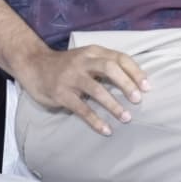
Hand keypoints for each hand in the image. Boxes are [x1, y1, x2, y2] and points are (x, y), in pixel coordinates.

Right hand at [15, 45, 149, 136]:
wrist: (33, 65)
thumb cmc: (67, 64)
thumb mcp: (86, 57)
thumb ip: (105, 64)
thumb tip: (133, 81)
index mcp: (93, 52)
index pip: (120, 58)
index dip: (135, 72)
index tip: (147, 86)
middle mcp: (83, 62)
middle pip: (110, 69)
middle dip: (127, 84)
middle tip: (138, 100)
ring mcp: (71, 78)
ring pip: (97, 90)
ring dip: (113, 105)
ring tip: (126, 117)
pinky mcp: (61, 94)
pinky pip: (81, 109)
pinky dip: (95, 120)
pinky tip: (106, 129)